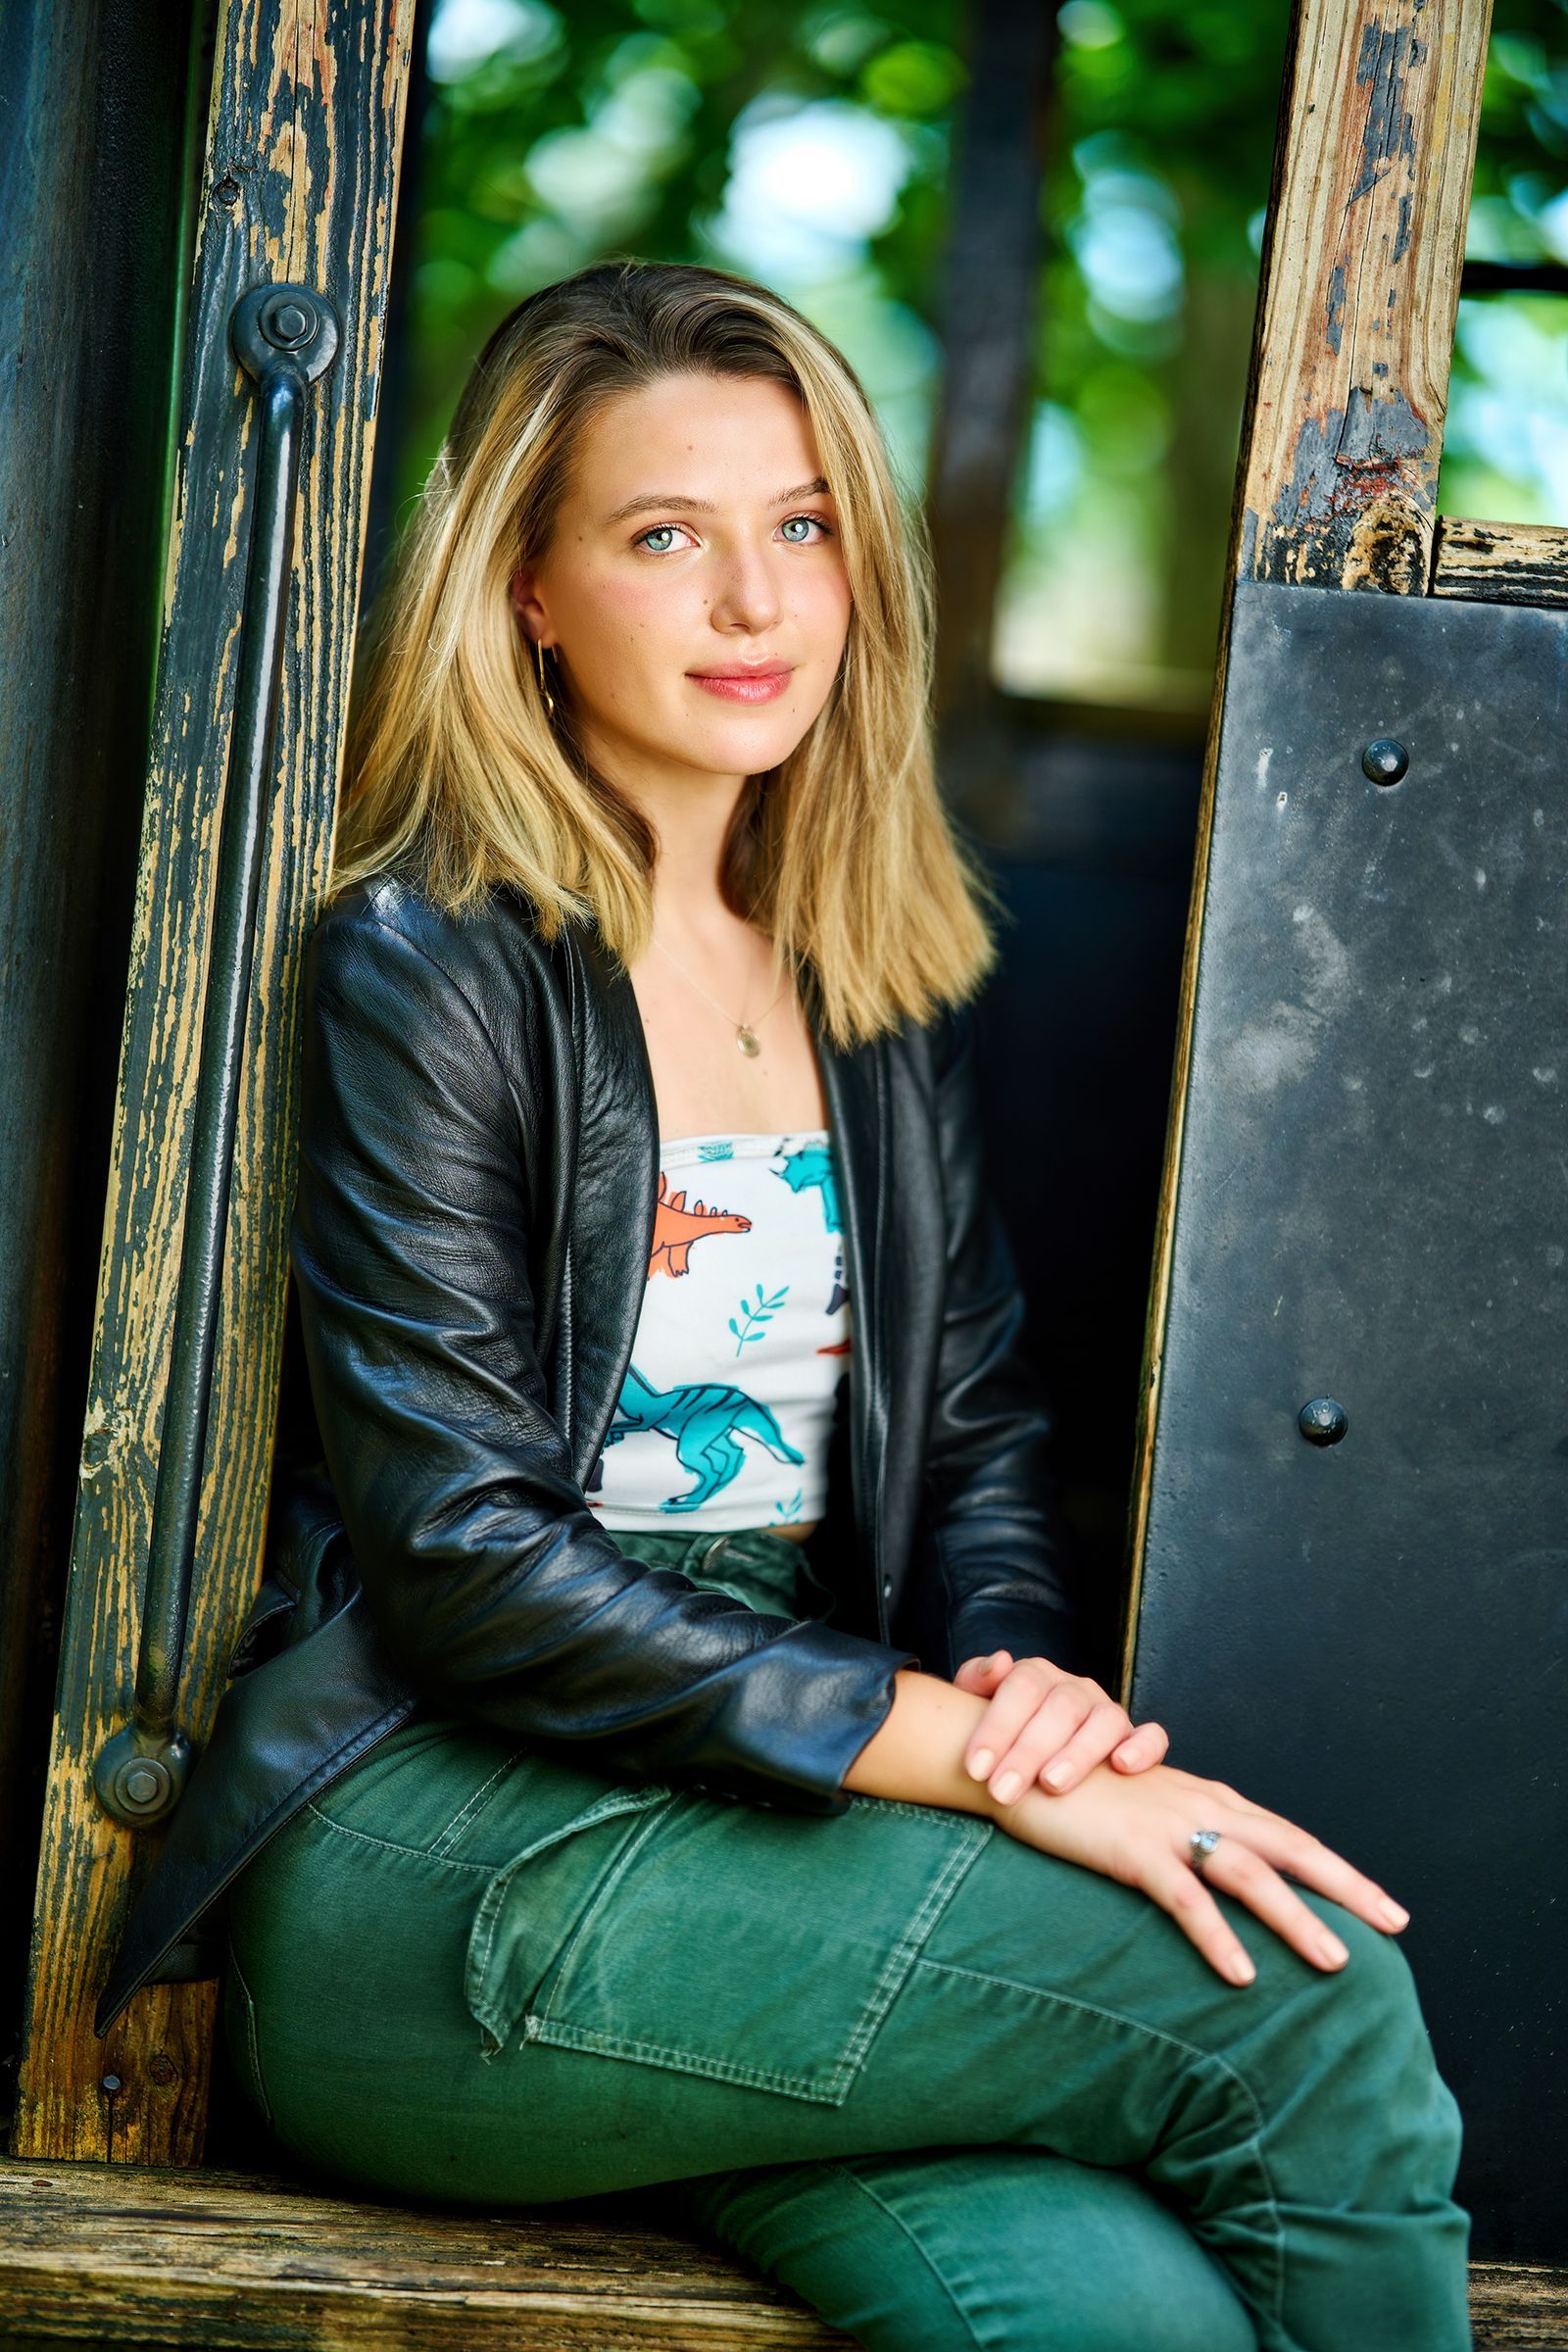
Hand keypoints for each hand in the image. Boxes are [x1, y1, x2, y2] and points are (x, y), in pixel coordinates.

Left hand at [952, 1650, 1167, 1803]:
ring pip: (1105, 1722)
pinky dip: (1143, 1748)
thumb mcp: (979, 1704)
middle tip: (1003, 1790)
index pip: (1022, 1687)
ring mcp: (1108, 1713)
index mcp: (1038, 1675)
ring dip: (1078, 1753)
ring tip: (1051, 1784)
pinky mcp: (1136, 1740)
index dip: (997, 1727)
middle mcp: (1076, 1689)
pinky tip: (1122, 1765)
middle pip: (1060, 1707)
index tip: (976, 1769)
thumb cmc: (1002, 1733)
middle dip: (1029, 1751)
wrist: (1035, 1753)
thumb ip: (977, 1680)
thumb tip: (999, 1663)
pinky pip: (1153, 1737)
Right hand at [993, 1757, 1412, 1984]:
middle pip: (1290, 1849)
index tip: (1382, 1905)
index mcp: (1209, 1800)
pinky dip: (1216, 1936)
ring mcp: (1169, 1827)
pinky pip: (1185, 1899)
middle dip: (1347, 1887)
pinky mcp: (1132, 1851)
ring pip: (1251, 1876)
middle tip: (1396, 1924)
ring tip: (1336, 1962)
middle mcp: (1201, 1807)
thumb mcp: (1144, 1814)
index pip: (1289, 1837)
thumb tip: (1214, 1879)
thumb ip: (1183, 1841)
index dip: (1337, 1870)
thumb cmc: (1079, 1794)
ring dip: (1297, 1920)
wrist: (1018, 1762)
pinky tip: (1240, 1973)